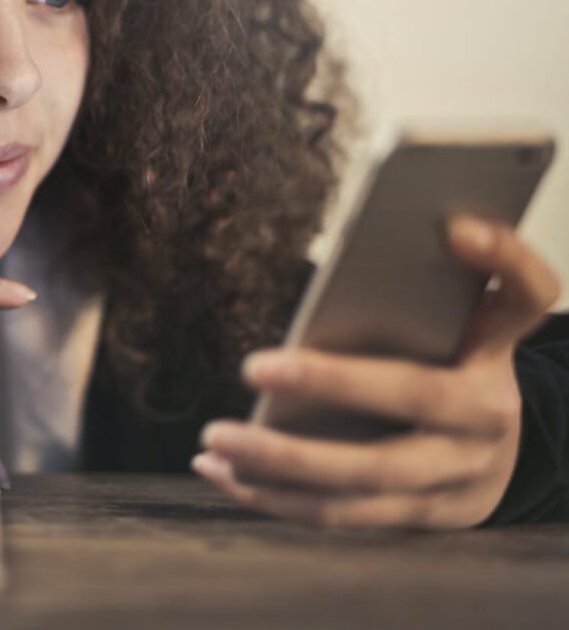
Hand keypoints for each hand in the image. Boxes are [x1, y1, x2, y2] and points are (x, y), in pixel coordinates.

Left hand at [192, 214, 562, 529]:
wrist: (497, 455)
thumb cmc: (447, 364)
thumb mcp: (453, 320)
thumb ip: (421, 285)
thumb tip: (384, 239)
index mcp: (495, 347)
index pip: (523, 295)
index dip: (501, 256)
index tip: (454, 226)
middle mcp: (488, 414)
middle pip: (414, 394)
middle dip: (331, 382)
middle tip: (252, 366)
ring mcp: (458, 473)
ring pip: (368, 475)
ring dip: (283, 462)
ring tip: (217, 439)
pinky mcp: (422, 515)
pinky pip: (344, 513)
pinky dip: (276, 497)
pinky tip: (221, 472)